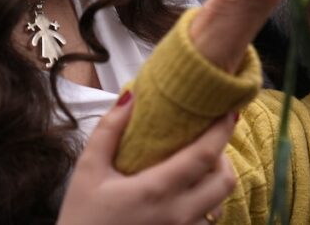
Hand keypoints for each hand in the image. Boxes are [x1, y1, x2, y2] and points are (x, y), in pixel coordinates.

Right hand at [58, 93, 236, 224]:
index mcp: (157, 190)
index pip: (205, 155)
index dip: (222, 131)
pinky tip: (184, 199)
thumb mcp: (87, 172)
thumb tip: (131, 96)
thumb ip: (108, 131)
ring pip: (218, 206)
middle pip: (225, 182)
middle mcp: (178, 215)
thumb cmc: (81, 218)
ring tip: (195, 174)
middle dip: (223, 159)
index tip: (229, 112)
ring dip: (213, 186)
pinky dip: (203, 208)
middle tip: (207, 146)